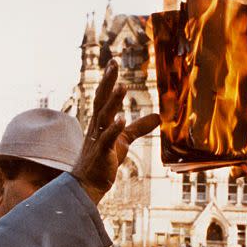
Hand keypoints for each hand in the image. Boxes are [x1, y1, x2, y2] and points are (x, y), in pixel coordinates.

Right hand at [71, 60, 159, 203]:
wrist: (88, 184)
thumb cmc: (104, 160)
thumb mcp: (124, 140)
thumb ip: (139, 127)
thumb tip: (158, 117)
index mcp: (100, 122)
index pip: (103, 97)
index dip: (108, 80)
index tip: (113, 62)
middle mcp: (96, 127)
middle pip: (101, 100)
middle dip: (107, 82)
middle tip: (113, 64)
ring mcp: (97, 139)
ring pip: (104, 116)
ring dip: (113, 102)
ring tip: (123, 87)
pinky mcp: (102, 153)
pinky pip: (106, 139)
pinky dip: (113, 128)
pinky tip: (121, 119)